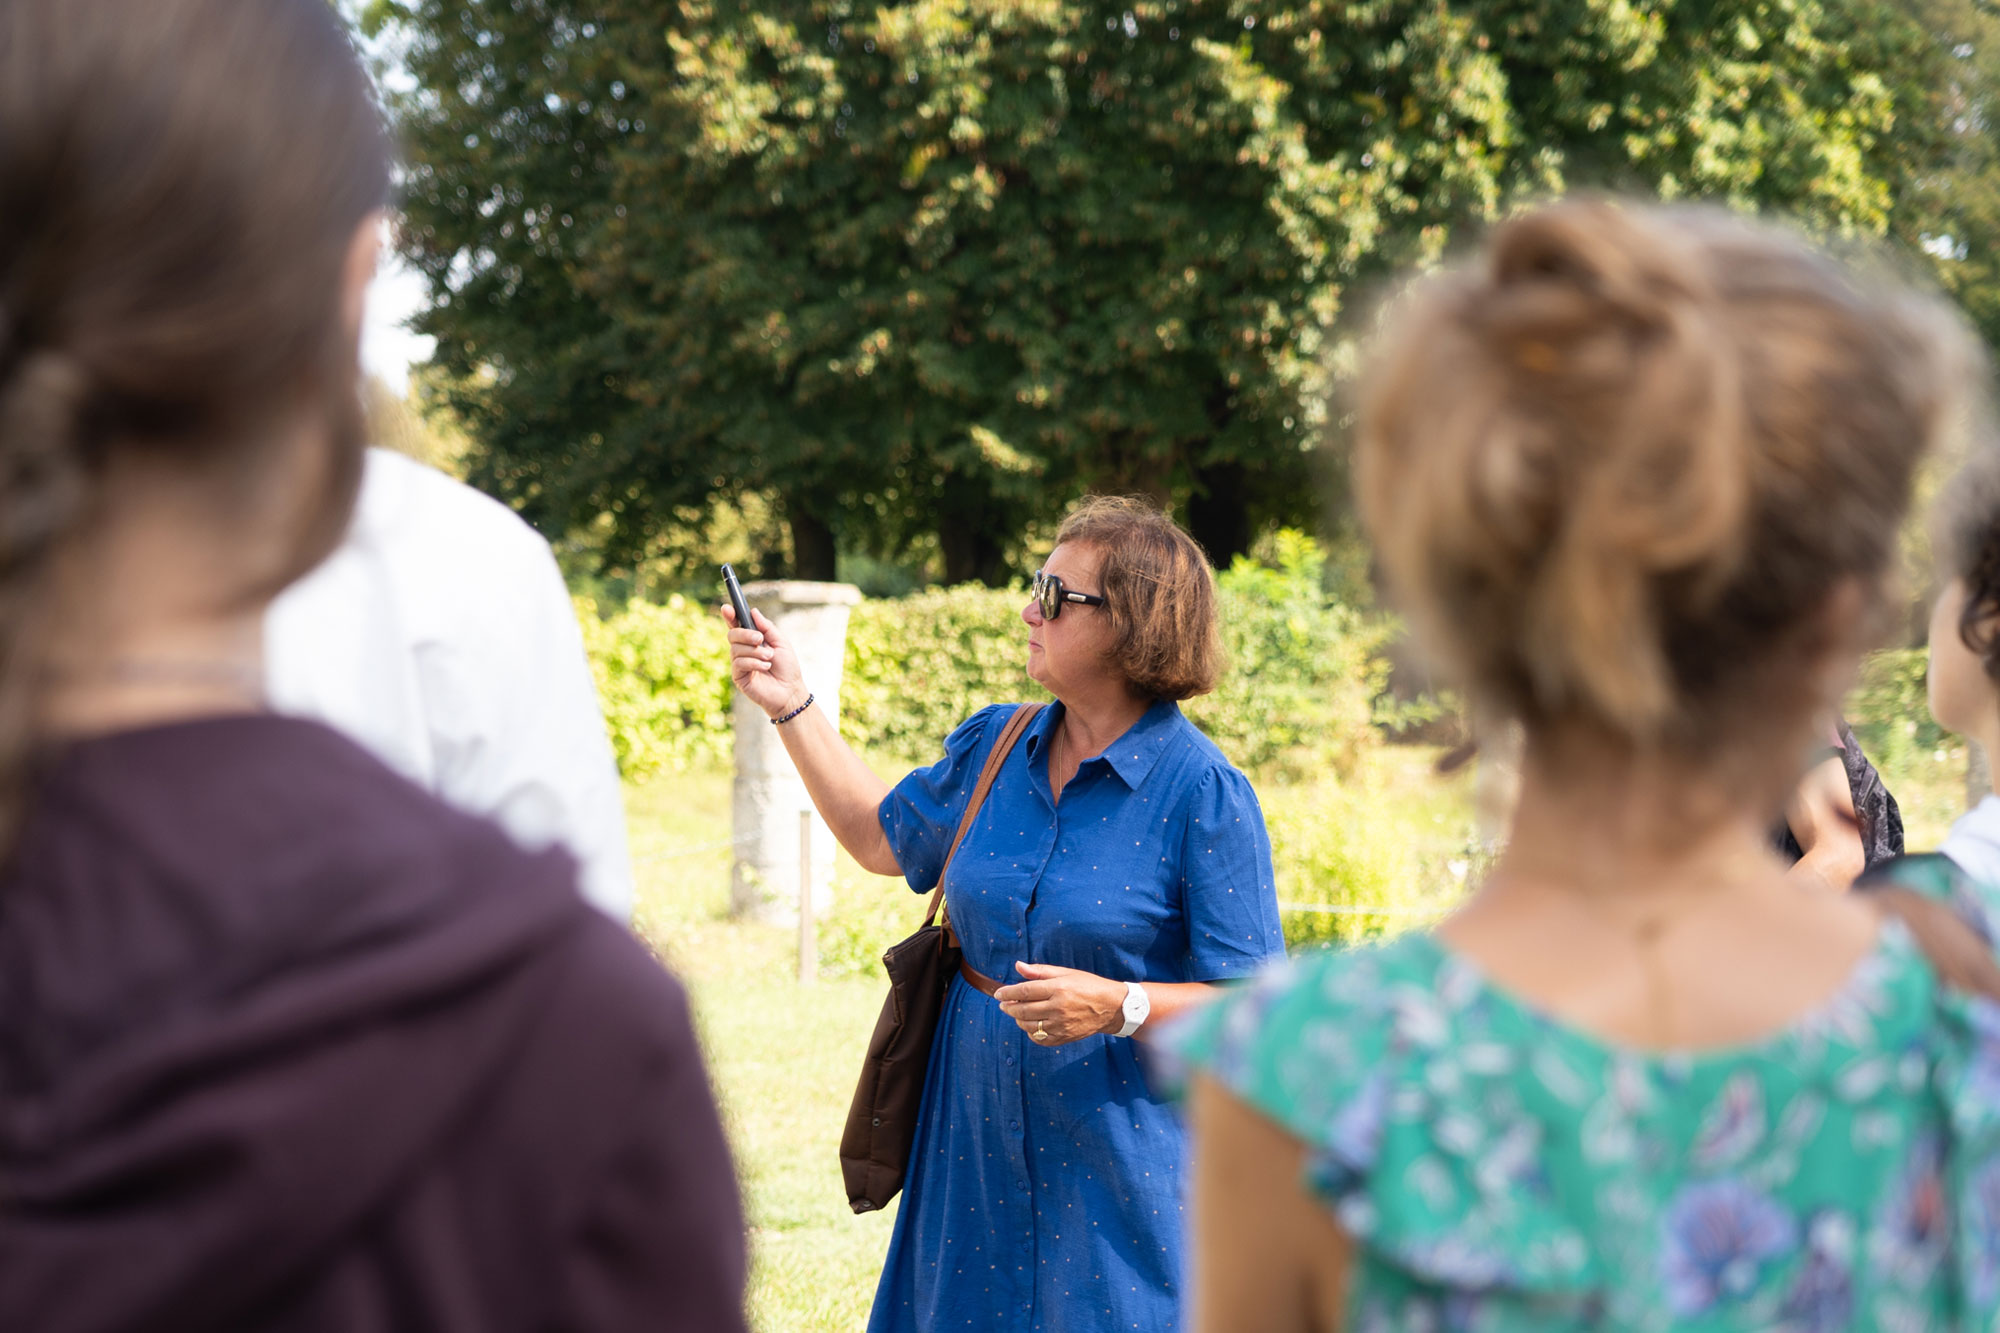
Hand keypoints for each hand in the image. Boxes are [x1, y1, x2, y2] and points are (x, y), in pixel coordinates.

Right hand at [723, 605, 807, 719]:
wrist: (791, 692)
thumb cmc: (787, 668)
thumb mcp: (781, 643)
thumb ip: (767, 627)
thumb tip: (753, 611)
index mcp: (751, 641)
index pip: (737, 626)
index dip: (730, 616)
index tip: (727, 607)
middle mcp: (743, 651)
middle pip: (732, 635)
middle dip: (745, 634)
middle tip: (760, 639)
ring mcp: (739, 664)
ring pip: (736, 649)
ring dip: (755, 652)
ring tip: (769, 658)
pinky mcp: (738, 677)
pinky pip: (739, 663)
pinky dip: (754, 662)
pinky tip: (765, 667)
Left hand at [995, 962, 1126, 1045]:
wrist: (1112, 1007)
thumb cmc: (1088, 985)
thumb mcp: (1065, 973)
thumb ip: (1040, 971)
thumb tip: (1018, 966)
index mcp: (1058, 989)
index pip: (1025, 991)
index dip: (1008, 993)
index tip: (998, 994)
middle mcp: (1059, 1008)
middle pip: (1023, 1010)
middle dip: (1009, 1007)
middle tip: (1003, 1004)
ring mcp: (1061, 1025)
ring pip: (1029, 1026)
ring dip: (1018, 1019)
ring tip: (1017, 1013)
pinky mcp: (1065, 1037)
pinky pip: (1040, 1039)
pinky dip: (1031, 1033)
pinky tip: (1031, 1025)